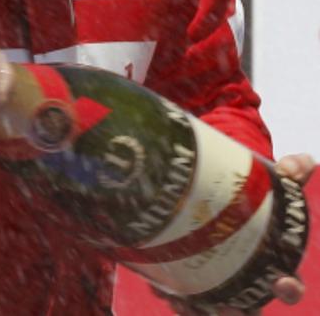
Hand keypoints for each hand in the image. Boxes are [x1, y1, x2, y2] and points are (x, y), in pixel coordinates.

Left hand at [163, 153, 313, 314]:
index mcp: (273, 264)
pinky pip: (180, 296)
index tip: (282, 281)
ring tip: (183, 301)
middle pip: (247, 308)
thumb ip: (288, 174)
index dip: (289, 287)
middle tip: (226, 308)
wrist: (218, 197)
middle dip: (236, 313)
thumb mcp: (268, 184)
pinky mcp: (188, 280)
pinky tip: (159, 287)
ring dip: (197, 309)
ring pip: (209, 307)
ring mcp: (217, 284)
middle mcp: (247, 281)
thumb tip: (303, 161)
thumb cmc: (251, 199)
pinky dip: (171, 295)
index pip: (289, 285)